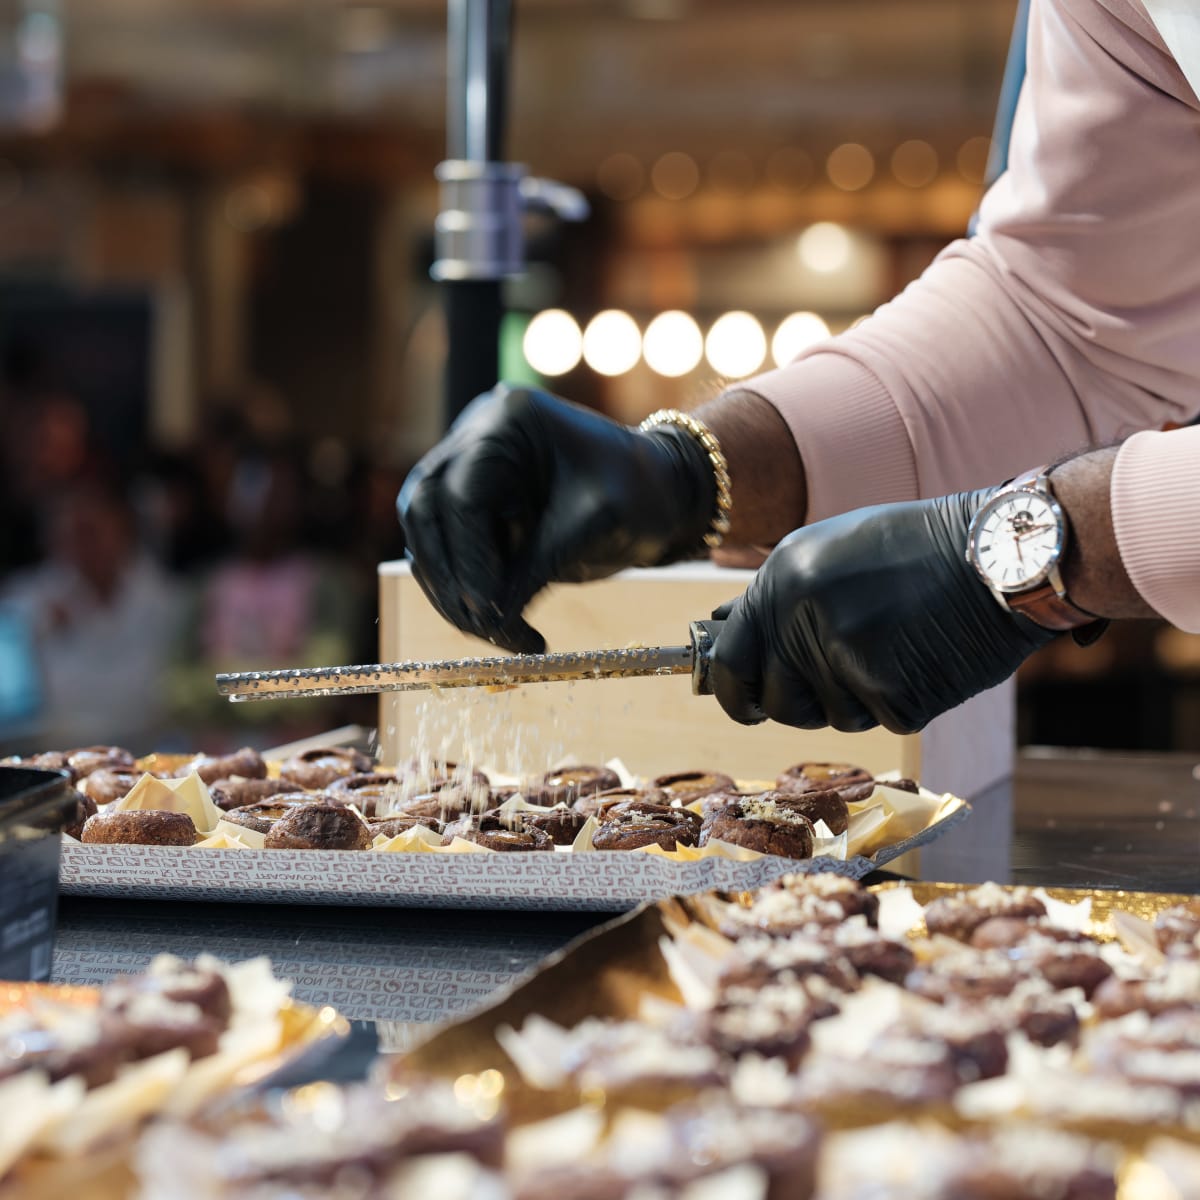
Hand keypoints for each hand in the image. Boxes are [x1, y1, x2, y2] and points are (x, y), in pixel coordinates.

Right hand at [397, 385, 714, 653]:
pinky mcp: (475, 509)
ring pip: (428, 538)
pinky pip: (449, 555)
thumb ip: (538, 567)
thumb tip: (487, 620)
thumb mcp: (597, 524)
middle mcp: (476, 438)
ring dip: (453, 593)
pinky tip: (503, 626)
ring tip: (500, 636)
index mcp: (507, 420)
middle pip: (426, 511)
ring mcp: (469, 471)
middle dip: (450, 578)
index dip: (468, 556)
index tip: (487, 609)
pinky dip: (467, 594)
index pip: (461, 493)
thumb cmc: (642, 492)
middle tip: (485, 629)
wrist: (663, 493)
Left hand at [707, 490, 1057, 733]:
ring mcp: (846, 657)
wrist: (1001, 553)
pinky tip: (924, 656)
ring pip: (832, 715)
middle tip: (842, 675)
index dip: (734, 693)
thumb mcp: (827, 550)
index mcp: (782, 580)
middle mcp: (803, 618)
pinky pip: (881, 719)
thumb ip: (774, 597)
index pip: (729, 662)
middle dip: (802, 703)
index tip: (747, 703)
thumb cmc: (915, 549)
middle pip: (778, 703)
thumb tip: (720, 630)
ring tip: (895, 645)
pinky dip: (902, 699)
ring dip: (858, 697)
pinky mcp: (893, 692)